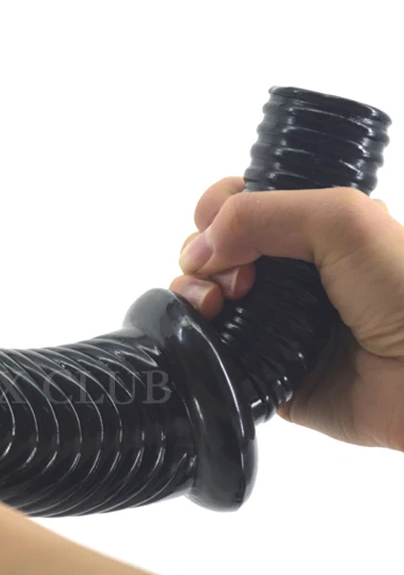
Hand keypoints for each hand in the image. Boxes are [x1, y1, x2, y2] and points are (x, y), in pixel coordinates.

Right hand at [170, 177, 403, 451]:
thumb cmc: (402, 293)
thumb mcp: (341, 220)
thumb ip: (261, 214)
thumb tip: (201, 249)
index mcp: (307, 232)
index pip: (240, 207)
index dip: (217, 210)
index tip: (216, 226)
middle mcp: (286, 274)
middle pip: (213, 249)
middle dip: (202, 253)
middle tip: (236, 277)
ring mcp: (272, 321)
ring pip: (204, 294)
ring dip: (192, 290)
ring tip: (215, 304)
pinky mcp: (263, 368)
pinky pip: (212, 347)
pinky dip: (195, 334)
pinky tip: (206, 328)